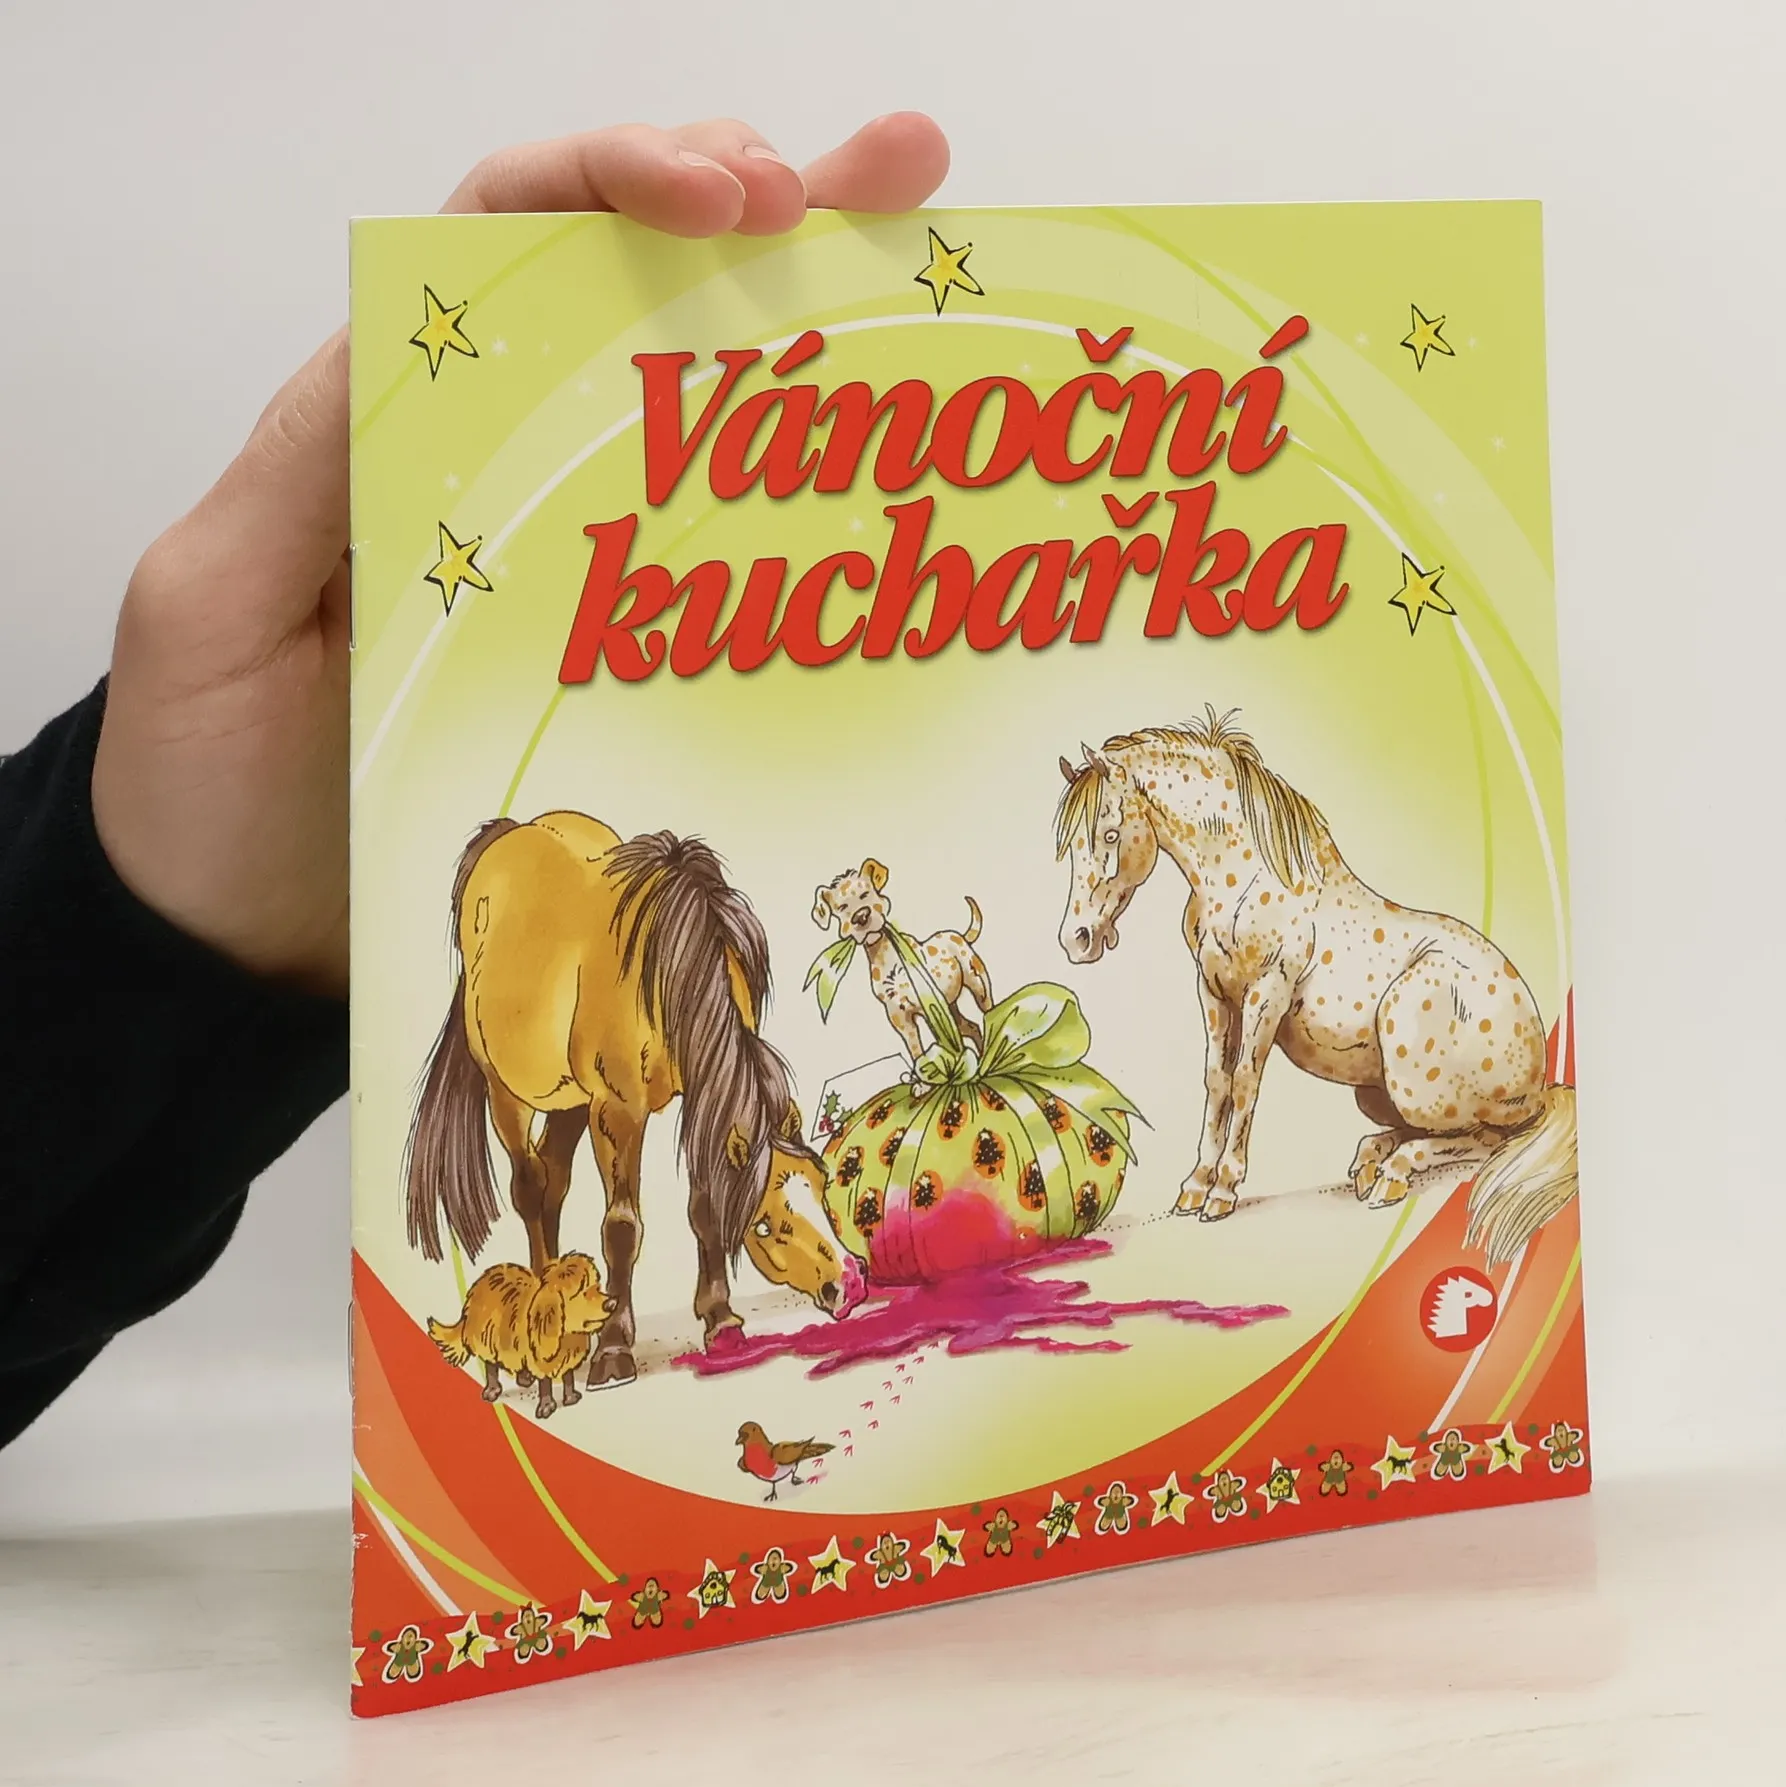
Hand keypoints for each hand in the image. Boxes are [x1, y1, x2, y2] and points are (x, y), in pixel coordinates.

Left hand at [91, 114, 949, 997]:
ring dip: (814, 305)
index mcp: (390, 421)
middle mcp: (496, 466)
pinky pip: (726, 556)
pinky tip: (896, 466)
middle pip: (630, 283)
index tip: (728, 195)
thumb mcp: (212, 610)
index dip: (616, 180)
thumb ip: (295, 477)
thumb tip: (403, 342)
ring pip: (699, 399)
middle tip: (875, 181)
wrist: (248, 944)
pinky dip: (814, 499)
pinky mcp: (624, 654)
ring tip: (918, 238)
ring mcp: (574, 560)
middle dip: (756, 196)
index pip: (506, 241)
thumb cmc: (204, 784)